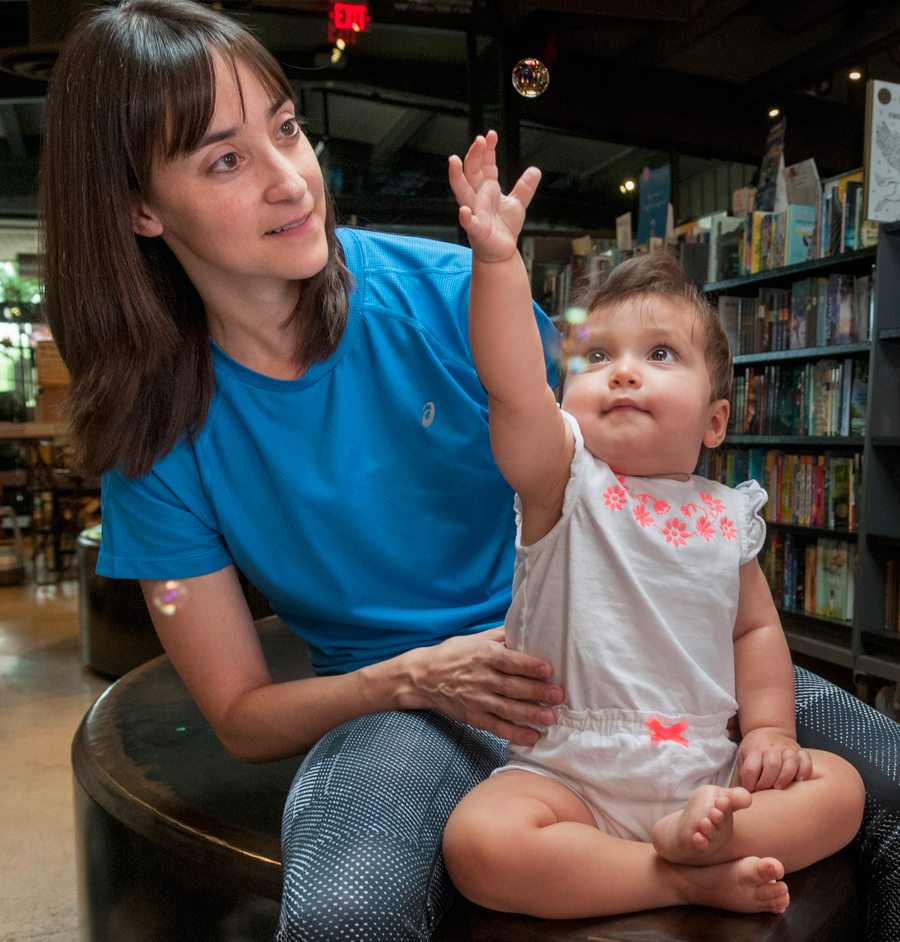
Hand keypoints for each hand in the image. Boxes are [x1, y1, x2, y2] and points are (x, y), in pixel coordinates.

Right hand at [406, 627, 562, 745]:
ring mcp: (476, 699)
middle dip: (537, 692)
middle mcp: (480, 677)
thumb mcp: (475, 639)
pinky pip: (496, 727)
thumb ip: (501, 636)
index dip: (529, 666)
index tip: (548, 669)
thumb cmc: (454, 654)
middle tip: (558, 695)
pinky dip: (514, 733)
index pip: (509, 661)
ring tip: (550, 718)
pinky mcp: (473, 716)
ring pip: (507, 709)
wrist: (423, 676)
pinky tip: (532, 736)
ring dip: (530, 715)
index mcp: (482, 655)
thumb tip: (526, 627)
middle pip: (512, 686)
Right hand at [448, 129, 540, 262]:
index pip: (484, 165)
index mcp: (487, 189)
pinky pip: (469, 223)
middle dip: (475, 155)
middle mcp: (477, 197)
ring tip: (454, 160)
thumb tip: (535, 170)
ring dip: (457, 176)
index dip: (487, 150)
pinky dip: (466, 218)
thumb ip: (525, 187)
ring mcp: (475, 212)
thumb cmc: (504, 228)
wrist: (501, 252)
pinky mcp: (477, 230)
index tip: (491, 135)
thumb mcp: (518, 204)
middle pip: (472, 172)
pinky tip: (464, 211)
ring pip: (462, 192)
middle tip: (480, 140)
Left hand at [737, 727, 812, 791]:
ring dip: (785, 777)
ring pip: (790, 761)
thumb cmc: (755, 747)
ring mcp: (787, 748)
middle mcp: (772, 748)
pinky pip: (805, 759)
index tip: (751, 790)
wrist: (768, 729)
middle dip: (768, 781)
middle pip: (772, 764)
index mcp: (755, 750)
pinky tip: (799, 779)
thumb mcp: (744, 755)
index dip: (750, 783)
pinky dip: (805, 770)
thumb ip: (744, 771)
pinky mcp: (799, 750)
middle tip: (766, 790)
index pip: (751, 768)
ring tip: (779, 787)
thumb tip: (745, 792)